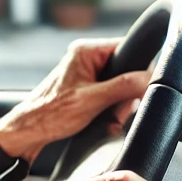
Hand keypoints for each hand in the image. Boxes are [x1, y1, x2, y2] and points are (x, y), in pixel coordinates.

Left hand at [0, 39, 151, 163]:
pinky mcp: (86, 88)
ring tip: (109, 118)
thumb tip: (150, 78)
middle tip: (118, 111)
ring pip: (120, 86)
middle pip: (126, 70)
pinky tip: (106, 120)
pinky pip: (110, 95)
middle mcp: (86, 57)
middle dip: (127, 94)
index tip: (141, 88)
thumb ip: (124, 87)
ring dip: (119, 105)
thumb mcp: (93, 100)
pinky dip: (111, 108)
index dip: (138, 70)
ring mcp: (86, 73)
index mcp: (86, 51)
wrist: (30, 131)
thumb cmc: (52, 113)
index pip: (128, 49)